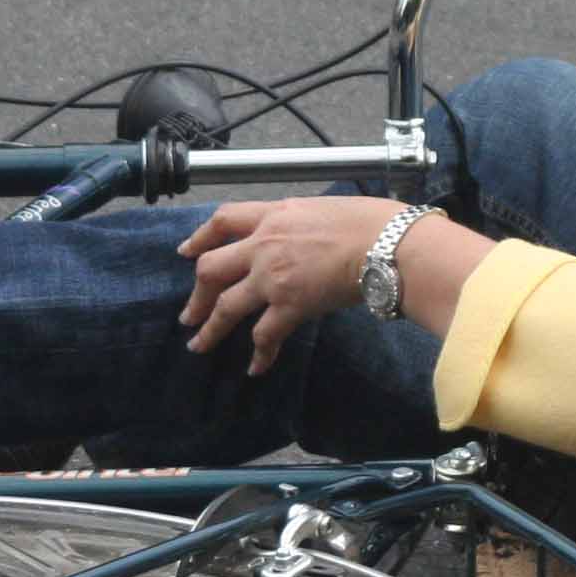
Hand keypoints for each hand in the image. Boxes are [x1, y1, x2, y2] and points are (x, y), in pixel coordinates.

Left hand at [177, 196, 401, 373]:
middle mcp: (265, 244)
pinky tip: (256, 368)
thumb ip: (300, 223)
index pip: (224, 220)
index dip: (200, 237)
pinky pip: (265, 335)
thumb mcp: (324, 208)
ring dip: (210, 330)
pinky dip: (259, 355)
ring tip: (199, 345)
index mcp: (274, 215)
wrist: (389, 244)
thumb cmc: (372, 222)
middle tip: (189, 314)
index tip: (186, 252)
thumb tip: (301, 236)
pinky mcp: (290, 306)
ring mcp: (273, 277)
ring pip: (226, 307)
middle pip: (211, 269)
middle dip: (197, 295)